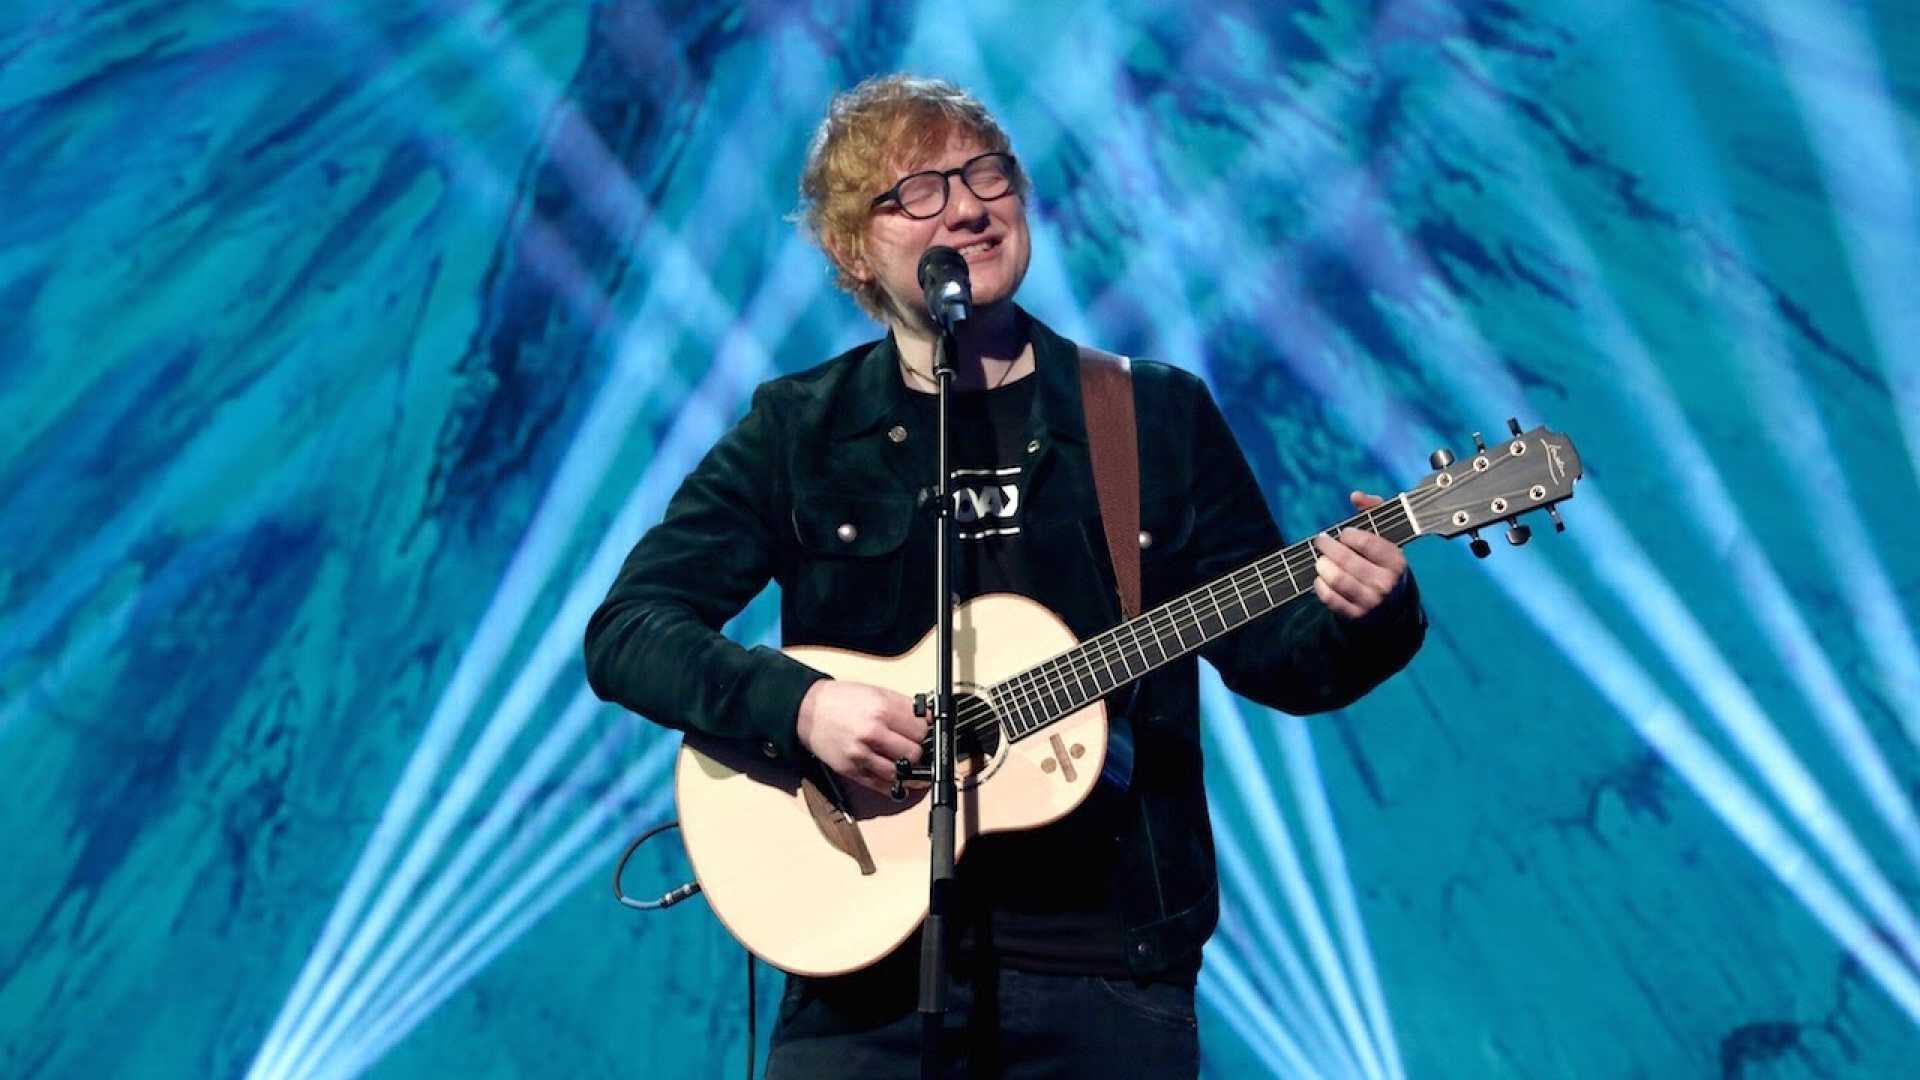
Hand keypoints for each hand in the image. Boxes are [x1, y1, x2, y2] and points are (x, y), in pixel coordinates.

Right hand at [795, 680, 925, 794]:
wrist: (808, 711)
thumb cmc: (841, 700)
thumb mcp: (877, 692)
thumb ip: (904, 707)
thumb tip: (927, 720)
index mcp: (882, 710)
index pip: (921, 729)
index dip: (926, 732)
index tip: (925, 733)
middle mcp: (872, 733)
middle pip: (914, 752)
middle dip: (919, 750)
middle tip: (916, 747)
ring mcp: (861, 755)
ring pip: (901, 773)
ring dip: (908, 770)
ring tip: (909, 763)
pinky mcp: (852, 771)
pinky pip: (882, 786)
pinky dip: (895, 785)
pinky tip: (900, 778)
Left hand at [1312, 491, 1408, 620]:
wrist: (1392, 608)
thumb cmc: (1383, 563)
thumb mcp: (1386, 537)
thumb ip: (1373, 510)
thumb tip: (1355, 495)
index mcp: (1396, 561)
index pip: (1367, 543)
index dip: (1349, 535)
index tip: (1343, 533)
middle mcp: (1386, 583)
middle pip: (1347, 561)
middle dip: (1328, 548)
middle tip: (1321, 541)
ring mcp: (1372, 601)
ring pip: (1338, 579)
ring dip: (1323, 566)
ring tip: (1320, 560)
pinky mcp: (1357, 616)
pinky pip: (1331, 599)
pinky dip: (1320, 587)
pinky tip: (1320, 579)